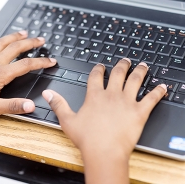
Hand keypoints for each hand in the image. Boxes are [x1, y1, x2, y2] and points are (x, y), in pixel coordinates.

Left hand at [0, 31, 55, 115]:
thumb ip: (14, 106)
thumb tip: (31, 105)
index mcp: (1, 74)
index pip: (27, 65)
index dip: (42, 62)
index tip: (51, 61)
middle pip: (16, 48)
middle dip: (31, 43)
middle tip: (41, 40)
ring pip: (2, 43)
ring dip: (14, 37)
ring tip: (24, 32)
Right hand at [42, 58, 166, 183]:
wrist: (103, 152)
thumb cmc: (87, 138)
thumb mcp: (67, 120)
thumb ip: (58, 104)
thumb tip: (47, 93)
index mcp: (95, 96)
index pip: (96, 76)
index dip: (99, 69)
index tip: (101, 66)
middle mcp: (111, 95)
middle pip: (118, 73)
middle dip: (122, 65)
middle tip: (125, 60)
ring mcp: (126, 102)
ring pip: (135, 80)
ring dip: (140, 71)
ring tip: (143, 65)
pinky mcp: (139, 112)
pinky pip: (151, 98)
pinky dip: (158, 92)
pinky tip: (163, 86)